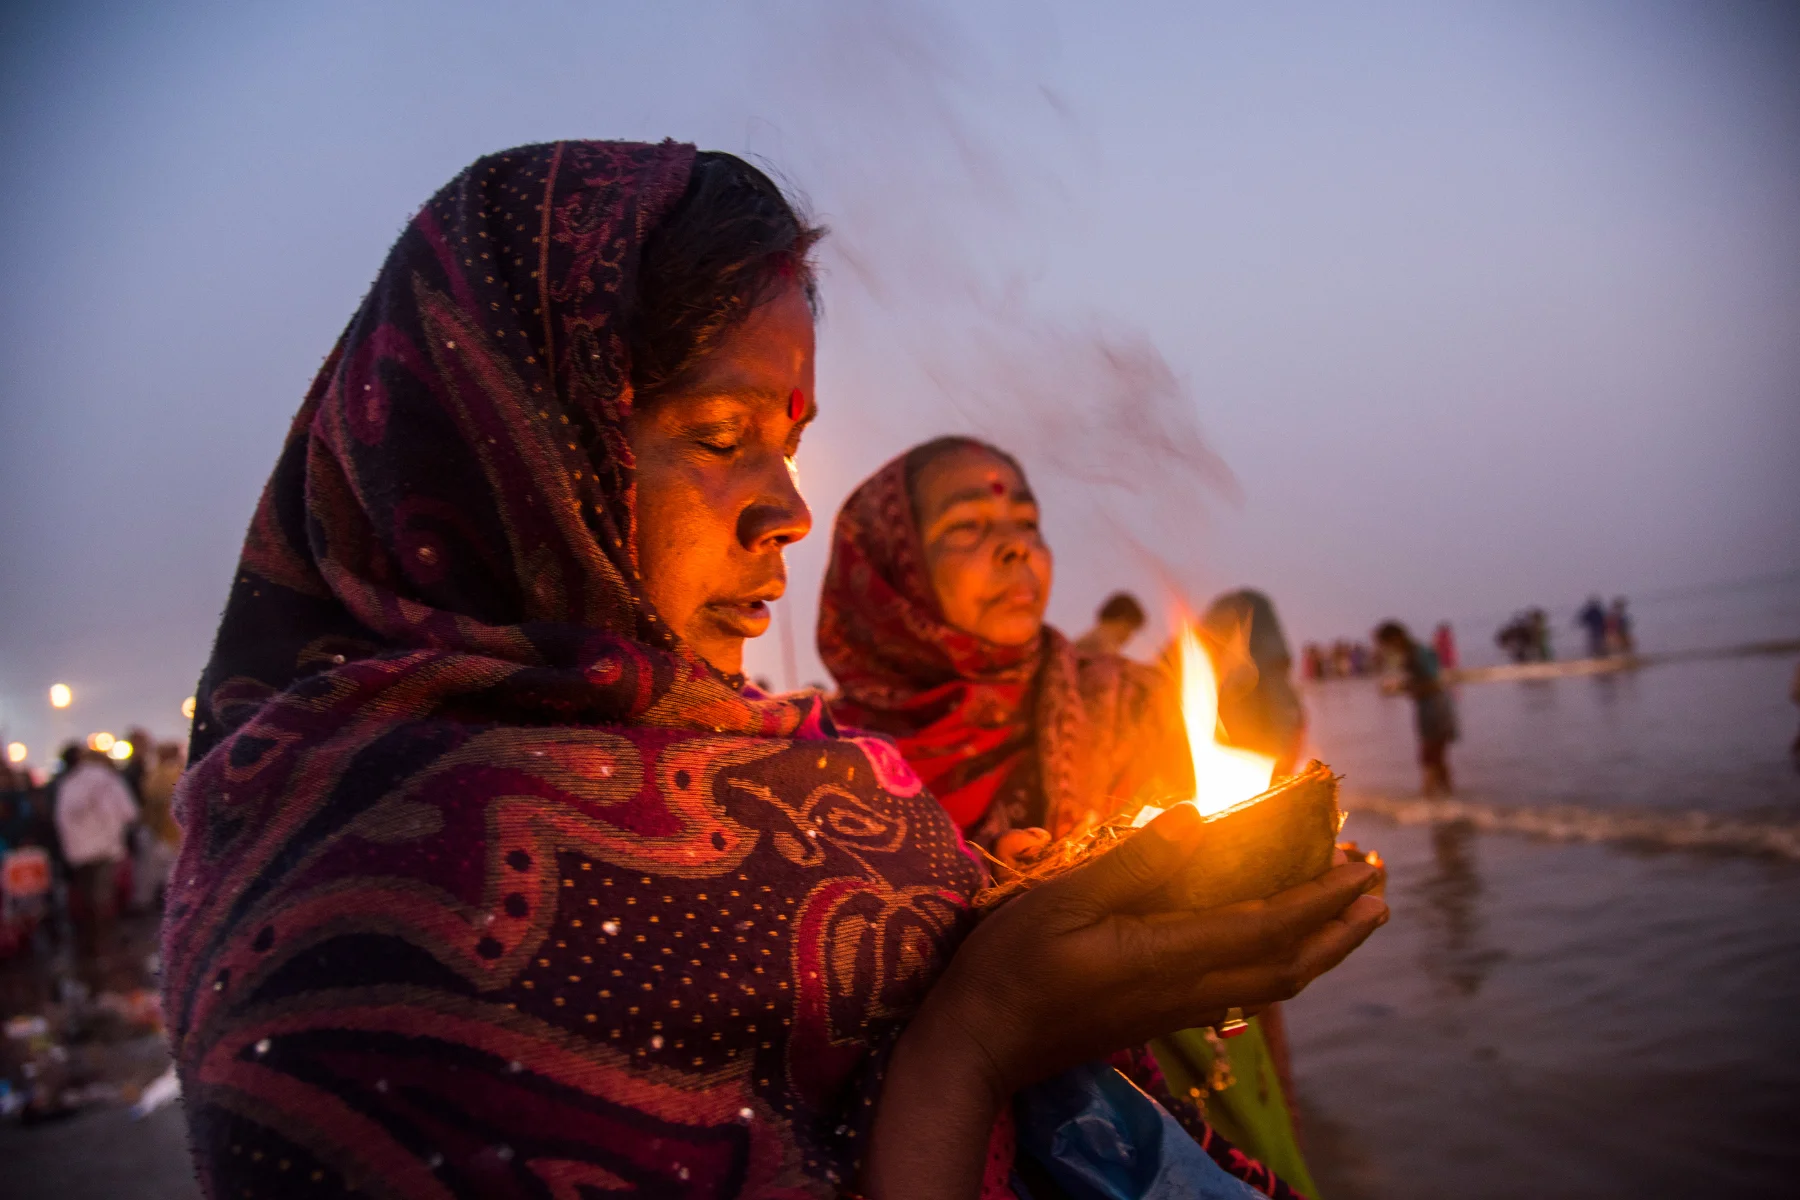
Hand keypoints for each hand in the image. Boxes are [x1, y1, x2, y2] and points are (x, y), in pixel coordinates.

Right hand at [924, 803, 1386, 1100]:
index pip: (1270, 925)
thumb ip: (1133, 863)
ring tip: (1347, 914)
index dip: (1323, 895)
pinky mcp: (1160, 1015)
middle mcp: (1187, 988)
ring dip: (1320, 947)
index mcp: (1169, 956)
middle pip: (1291, 965)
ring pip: (1272, 983)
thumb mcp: (1062, 901)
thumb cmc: (1011, 968)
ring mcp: (1176, 1008)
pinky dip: (1279, 960)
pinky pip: (1243, 988)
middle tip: (1377, 888)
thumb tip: (1197, 817)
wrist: (981, 1045)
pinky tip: (1273, 941)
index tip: (1361, 862)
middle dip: (1341, 927)